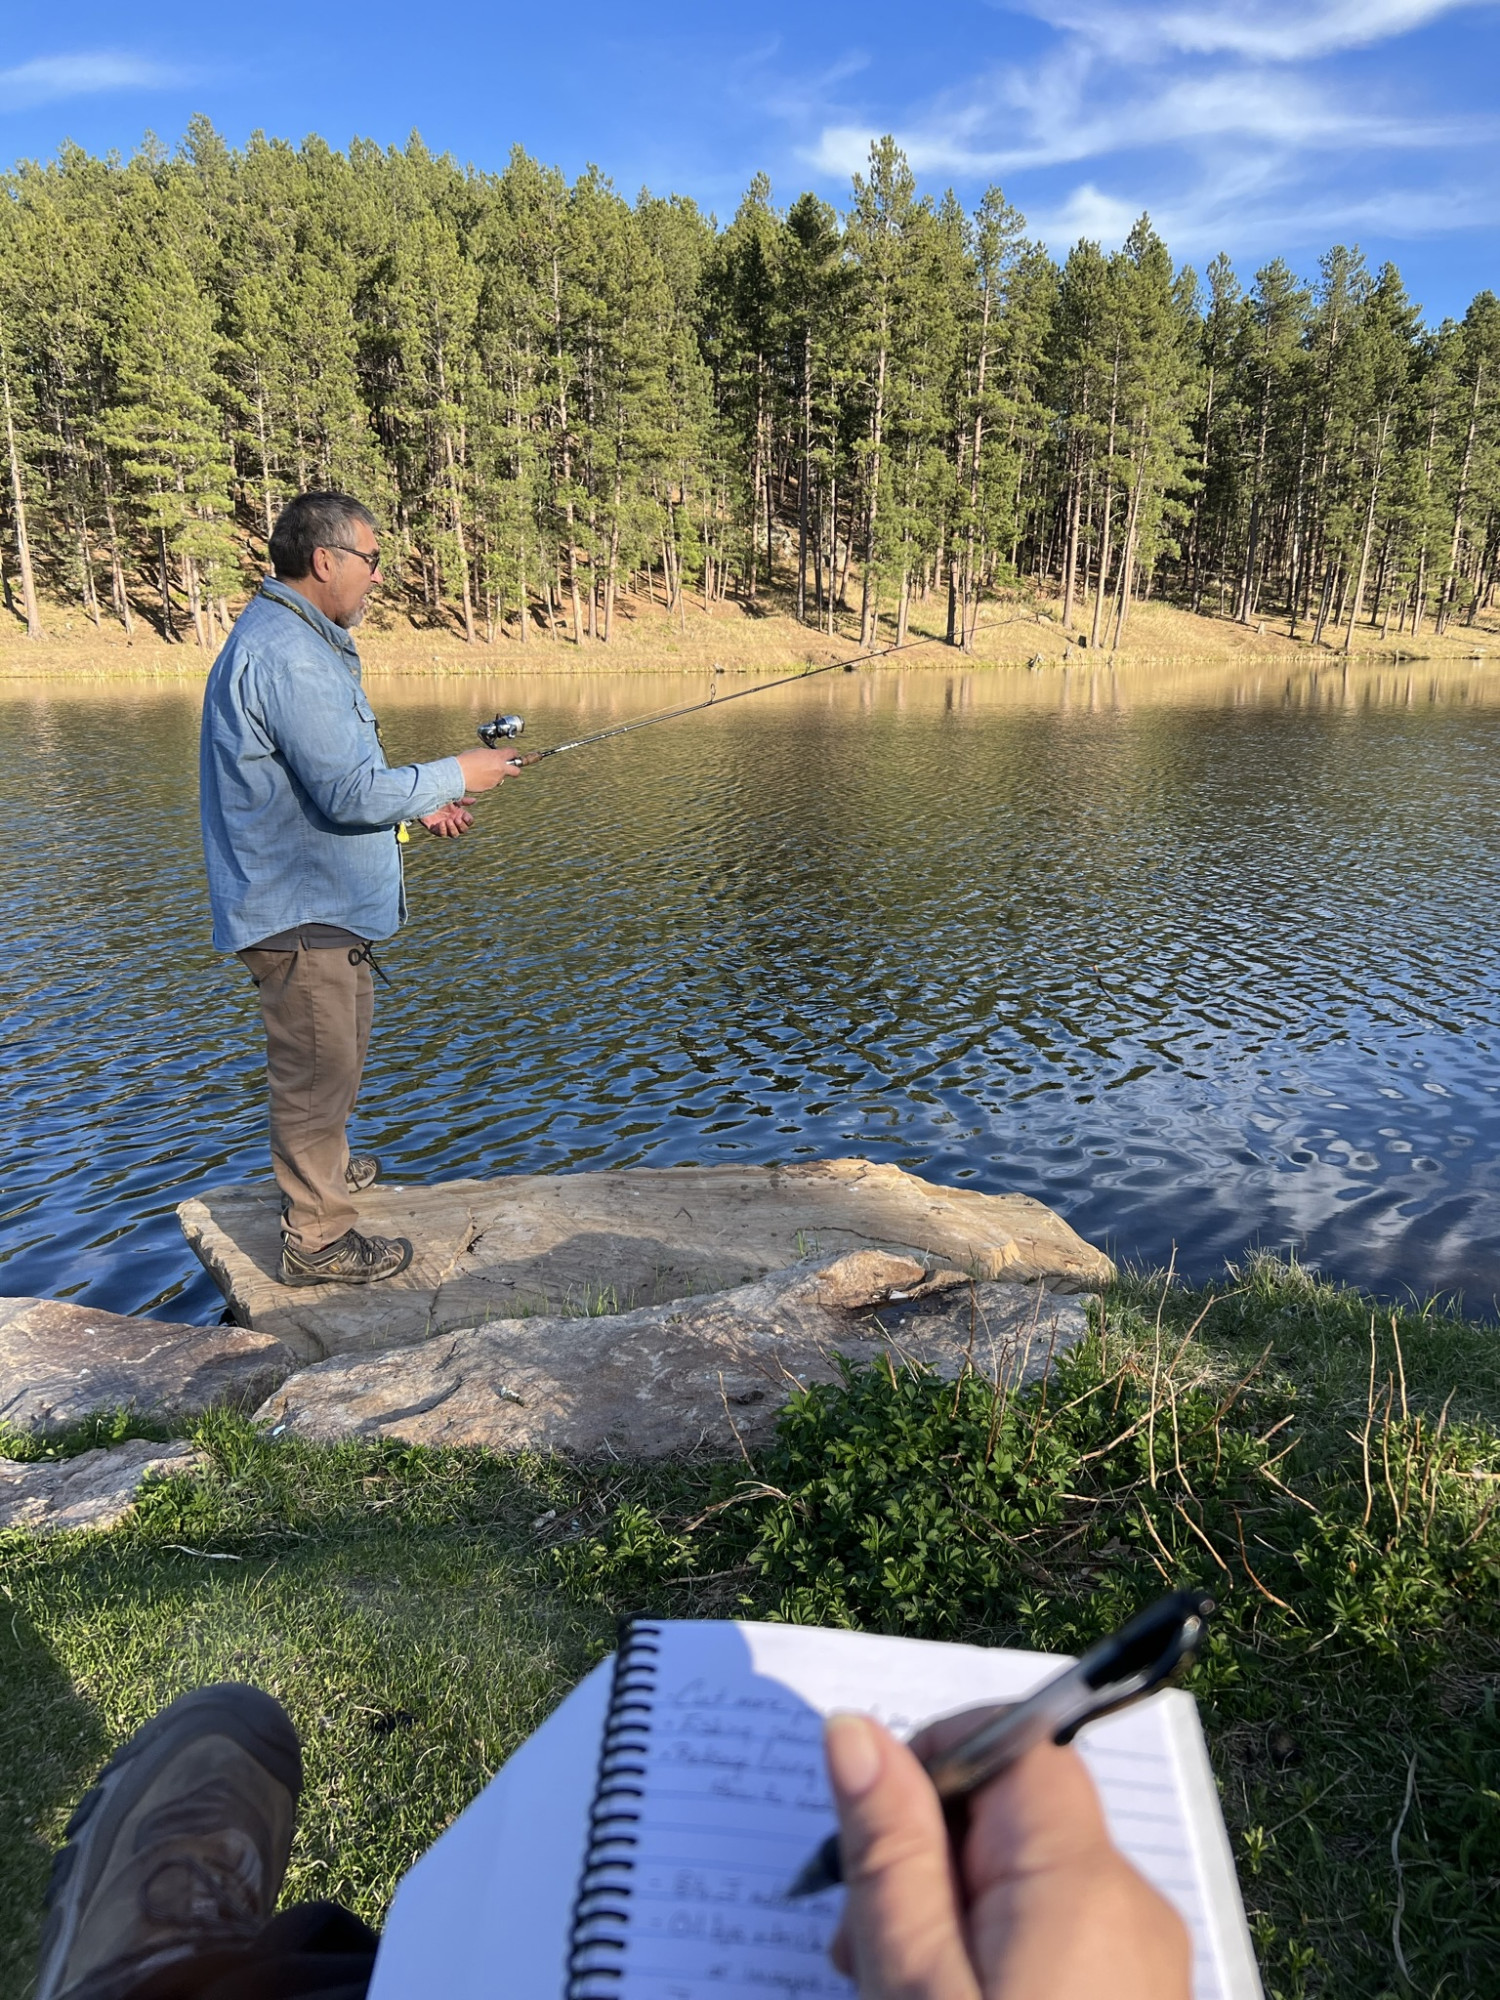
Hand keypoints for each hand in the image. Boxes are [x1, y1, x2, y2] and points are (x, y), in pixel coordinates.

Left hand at [418, 801, 474, 837]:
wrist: (425, 801)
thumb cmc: (439, 799)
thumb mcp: (452, 799)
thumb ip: (463, 801)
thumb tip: (475, 800)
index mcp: (459, 815)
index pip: (468, 822)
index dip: (468, 821)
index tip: (465, 816)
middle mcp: (454, 822)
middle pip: (463, 830)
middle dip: (461, 825)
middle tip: (456, 818)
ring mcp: (446, 827)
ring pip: (454, 835)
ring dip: (453, 829)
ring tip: (448, 820)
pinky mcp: (436, 830)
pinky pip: (443, 834)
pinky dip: (443, 829)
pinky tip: (441, 823)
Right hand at [454, 746, 522, 793]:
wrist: (458, 773)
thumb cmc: (466, 761)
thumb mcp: (480, 751)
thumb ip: (491, 754)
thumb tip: (494, 756)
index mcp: (498, 756)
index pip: (513, 753)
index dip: (513, 753)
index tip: (513, 754)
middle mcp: (500, 768)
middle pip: (516, 771)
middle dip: (515, 769)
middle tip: (511, 768)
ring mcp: (496, 779)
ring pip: (502, 777)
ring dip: (497, 775)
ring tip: (484, 771)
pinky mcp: (490, 787)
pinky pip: (492, 783)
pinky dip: (488, 780)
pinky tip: (480, 777)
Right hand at [824, 1708, 1190, 1999]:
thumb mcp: (914, 1981)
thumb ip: (890, 1851)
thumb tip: (855, 1728)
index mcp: (1084, 1881)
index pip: (1017, 1742)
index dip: (936, 1763)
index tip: (870, 1836)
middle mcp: (1132, 1904)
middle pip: (1018, 1816)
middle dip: (929, 1852)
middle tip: (858, 1943)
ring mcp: (1146, 1962)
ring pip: (1032, 1883)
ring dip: (954, 1910)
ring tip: (893, 1985)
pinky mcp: (1140, 1999)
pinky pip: (1062, 1940)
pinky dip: (997, 1955)